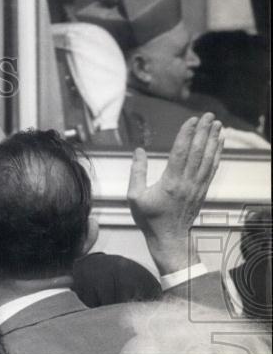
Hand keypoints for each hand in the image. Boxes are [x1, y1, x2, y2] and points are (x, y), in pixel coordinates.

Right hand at [127, 113, 223, 275]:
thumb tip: (139, 151)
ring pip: (208, 158)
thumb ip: (137, 172)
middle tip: (208, 116)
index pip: (180, 153)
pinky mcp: (202, 190)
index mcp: (170, 183)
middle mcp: (187, 182)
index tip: (191, 120)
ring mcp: (197, 186)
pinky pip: (212, 168)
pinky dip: (217, 154)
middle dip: (204, 132)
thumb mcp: (134, 196)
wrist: (168, 237)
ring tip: (217, 124)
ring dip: (213, 140)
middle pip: (198, 152)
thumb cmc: (149, 218)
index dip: (187, 134)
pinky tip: (219, 143)